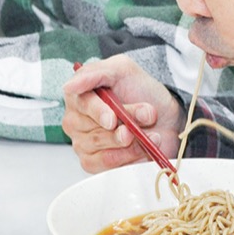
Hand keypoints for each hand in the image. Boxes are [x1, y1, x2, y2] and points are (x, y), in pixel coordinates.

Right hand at [63, 55, 184, 172]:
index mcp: (78, 96)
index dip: (98, 112)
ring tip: (151, 134)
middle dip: (126, 125)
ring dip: (133, 142)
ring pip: (103, 148)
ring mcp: (83, 144)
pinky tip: (143, 148)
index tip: (113, 119)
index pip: (82, 104)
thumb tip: (69, 86)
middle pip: (95, 129)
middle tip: (147, 117)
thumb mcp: (122, 69)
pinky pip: (108, 165)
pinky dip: (130, 157)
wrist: (164, 115)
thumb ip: (95, 73)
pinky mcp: (94, 163)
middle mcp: (76, 121)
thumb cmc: (140, 90)